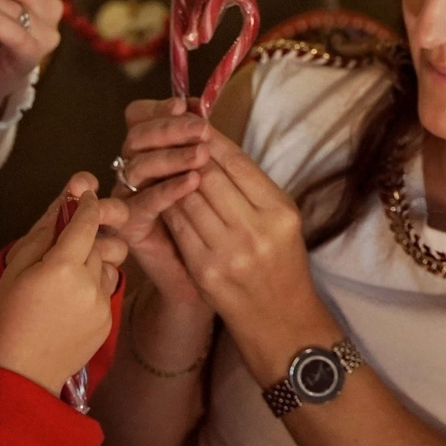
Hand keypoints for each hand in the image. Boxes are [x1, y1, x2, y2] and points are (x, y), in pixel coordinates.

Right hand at [0, 173, 129, 395]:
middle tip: (60, 251)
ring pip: (107, 265)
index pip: (87, 220)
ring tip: (63, 282)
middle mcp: (88, 283)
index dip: (86, 204)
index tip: (83, 196)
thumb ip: (43, 232)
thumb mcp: (15, 268)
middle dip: (84, 239)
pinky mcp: (107, 320)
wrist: (23, 371)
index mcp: (62, 266)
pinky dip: (92, 287)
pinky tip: (68, 303)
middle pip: (99, 242)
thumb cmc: (10, 317)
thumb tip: (63, 203)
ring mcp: (101, 304)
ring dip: (91, 263)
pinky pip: (106, 289)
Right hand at [110, 98, 212, 311]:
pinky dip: (169, 189)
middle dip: (170, 127)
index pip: (144, 117)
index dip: (166, 109)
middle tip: (200, 128)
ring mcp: (128, 200)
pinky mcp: (129, 228)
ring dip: (171, 155)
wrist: (211, 284)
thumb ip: (206, 146)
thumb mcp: (218, 182)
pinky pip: (145, 203)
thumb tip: (203, 106)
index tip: (196, 105)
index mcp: (150, 152)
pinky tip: (193, 182)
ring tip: (202, 154)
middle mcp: (134, 172)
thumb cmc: (221, 230)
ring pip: (138, 165)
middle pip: (137, 135)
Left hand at [157, 130, 334, 381]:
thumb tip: (216, 147)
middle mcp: (256, 229)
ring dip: (172, 176)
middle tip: (173, 138)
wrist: (281, 321)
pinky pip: (178, 225)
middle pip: (209, 175)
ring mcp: (228, 251)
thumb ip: (253, 187)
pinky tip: (163, 194)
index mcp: (279, 211)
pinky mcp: (204, 269)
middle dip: (188, 153)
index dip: (212, 140)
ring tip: (164, 161)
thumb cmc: (282, 264)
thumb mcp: (282, 220)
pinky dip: (168, 204)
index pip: (237, 163)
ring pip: (188, 198)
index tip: (196, 124)